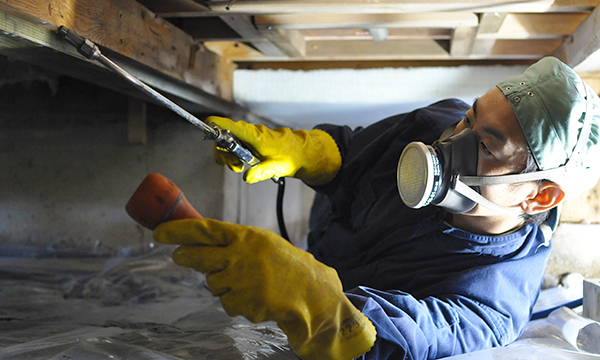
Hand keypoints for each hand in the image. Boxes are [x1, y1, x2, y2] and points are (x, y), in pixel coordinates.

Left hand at [153, 218, 375, 359]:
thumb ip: (233, 243)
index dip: (178, 230)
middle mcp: (240, 256)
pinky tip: (255, 296)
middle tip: (179, 256)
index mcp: (246, 237)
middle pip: (197, 258)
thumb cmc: (285, 265)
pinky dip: (235, 301)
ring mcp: (241, 281)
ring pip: (212, 284)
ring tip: (246, 281)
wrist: (311, 293)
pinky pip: (226, 303)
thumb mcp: (261, 243)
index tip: (158, 232)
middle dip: (184, 257)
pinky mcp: (244, 303)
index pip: (204, 230)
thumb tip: (198, 242)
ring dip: (221, 283)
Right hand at [208, 116, 341, 184]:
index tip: (206, 125)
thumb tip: (247, 177)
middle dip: (223, 152)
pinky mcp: (252, 141)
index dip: (217, 124)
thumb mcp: (277, 167)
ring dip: (229, 155)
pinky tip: (243, 164)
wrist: (302, 153)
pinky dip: (235, 154)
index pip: (231, 126)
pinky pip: (237, 144)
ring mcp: (251, 137)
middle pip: (225, 136)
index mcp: (255, 136)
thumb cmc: (291, 157)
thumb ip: (261, 171)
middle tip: (234, 166)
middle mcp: (251, 133)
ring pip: (230, 142)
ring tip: (240, 167)